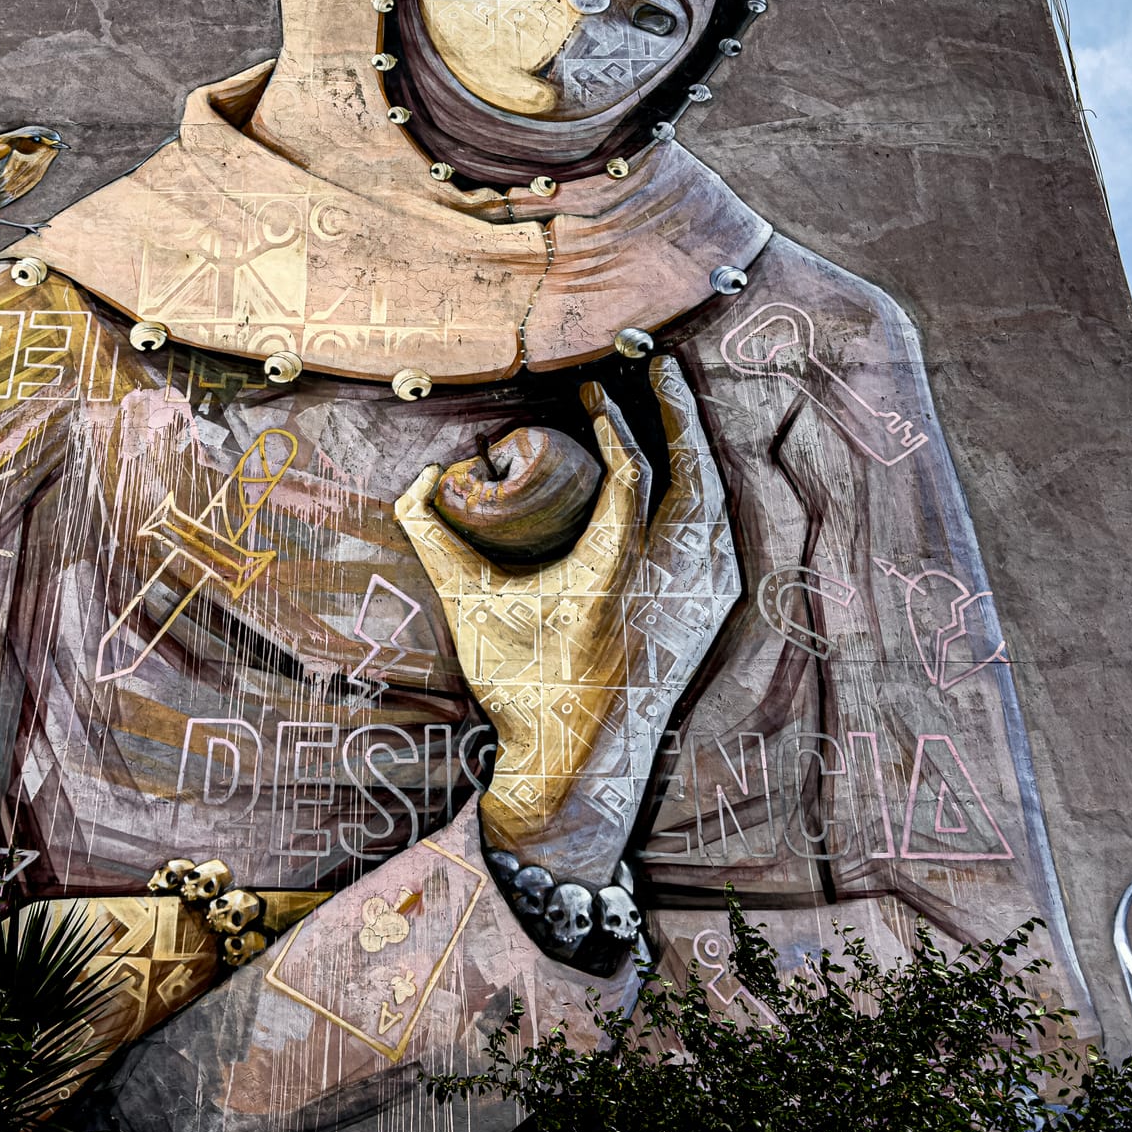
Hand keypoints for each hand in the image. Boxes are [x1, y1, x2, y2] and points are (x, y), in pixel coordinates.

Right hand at [394, 356, 738, 884]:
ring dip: (694, 450)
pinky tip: (687, 476)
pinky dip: (703, 492)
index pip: (633, 476)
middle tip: (656, 365)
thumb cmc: (524, 689)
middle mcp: (671, 581)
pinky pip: (716, 534)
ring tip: (672, 407)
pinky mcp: (707, 614)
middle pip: (693, 474)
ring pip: (712, 503)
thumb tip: (414, 482)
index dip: (615, 425)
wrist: (579, 766)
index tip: (593, 393)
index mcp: (619, 574)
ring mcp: (698, 599)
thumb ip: (435, 543)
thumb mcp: (472, 611)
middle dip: (677, 413)